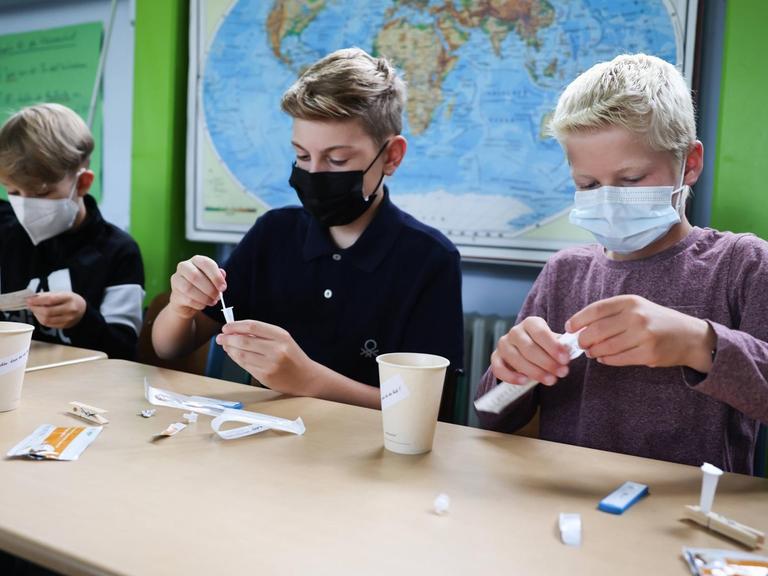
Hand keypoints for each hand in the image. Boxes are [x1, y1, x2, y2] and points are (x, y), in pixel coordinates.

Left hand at [26, 292, 86, 328]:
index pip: (50, 300)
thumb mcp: (62, 293)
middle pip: (47, 311)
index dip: (37, 301)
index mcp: (69, 298)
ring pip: (46, 320)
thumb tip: (33, 298)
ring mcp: (67, 319)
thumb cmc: (71, 300)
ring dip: (37, 314)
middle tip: (29, 305)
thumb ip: (47, 295)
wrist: (83, 310)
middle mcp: (70, 309)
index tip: (29, 300)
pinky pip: (48, 324)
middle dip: (35, 308)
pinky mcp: (64, 326)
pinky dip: (41, 319)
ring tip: (35, 309)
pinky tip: (40, 315)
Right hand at [168, 255, 225, 319]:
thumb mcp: (213, 279)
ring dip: (204, 297)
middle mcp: (184, 267)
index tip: (223, 287)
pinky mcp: (175, 294)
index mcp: (196, 260)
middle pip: (195, 276)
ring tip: (212, 301)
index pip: (205, 263)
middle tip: (218, 296)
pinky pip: (188, 300)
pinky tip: (204, 304)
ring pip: (189, 289)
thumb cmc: (203, 287)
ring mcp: (176, 280)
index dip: (216, 276)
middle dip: (210, 288)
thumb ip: (218, 276)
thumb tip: (222, 274)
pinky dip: (199, 304)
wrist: (187, 302)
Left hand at [216, 320, 318, 396]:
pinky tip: (234, 355)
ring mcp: (270, 364)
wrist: (306, 378)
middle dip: (228, 338)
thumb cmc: (292, 356)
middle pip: (244, 340)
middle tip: (220, 337)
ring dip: (230, 349)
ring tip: (226, 346)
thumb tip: (236, 331)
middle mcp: (276, 349)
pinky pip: (245, 366)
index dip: (236, 326)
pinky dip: (236, 359)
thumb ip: (262, 334)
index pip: (253, 326)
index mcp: (281, 336)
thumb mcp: (283, 339)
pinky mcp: (265, 376)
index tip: (226, 327)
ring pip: (241, 354)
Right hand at [491, 316, 572, 385]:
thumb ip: (561, 346)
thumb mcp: (553, 343)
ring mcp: (503, 344)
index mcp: (531, 323)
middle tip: (562, 373)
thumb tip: (570, 350)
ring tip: (550, 380)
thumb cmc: (544, 347)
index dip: (553, 346)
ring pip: (516, 359)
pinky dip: (511, 376)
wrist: (527, 352)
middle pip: (529, 347)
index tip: (565, 359)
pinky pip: (499, 368)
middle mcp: (515, 331)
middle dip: (547, 362)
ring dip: (534, 372)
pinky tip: (524, 382)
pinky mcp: (495, 358)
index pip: (540, 332)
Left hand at [566, 295, 714, 371]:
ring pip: (605, 347)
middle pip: (597, 330)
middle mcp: (636, 316)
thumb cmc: (656, 321)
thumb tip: (579, 327)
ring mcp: (643, 336)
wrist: (689, 336)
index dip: (578, 320)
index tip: (569, 327)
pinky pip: (618, 359)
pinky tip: (603, 358)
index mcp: (630, 302)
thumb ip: (611, 314)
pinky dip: (606, 360)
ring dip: (593, 351)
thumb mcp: (636, 308)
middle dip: (583, 340)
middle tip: (581, 344)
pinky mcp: (648, 354)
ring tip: (591, 352)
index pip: (596, 309)